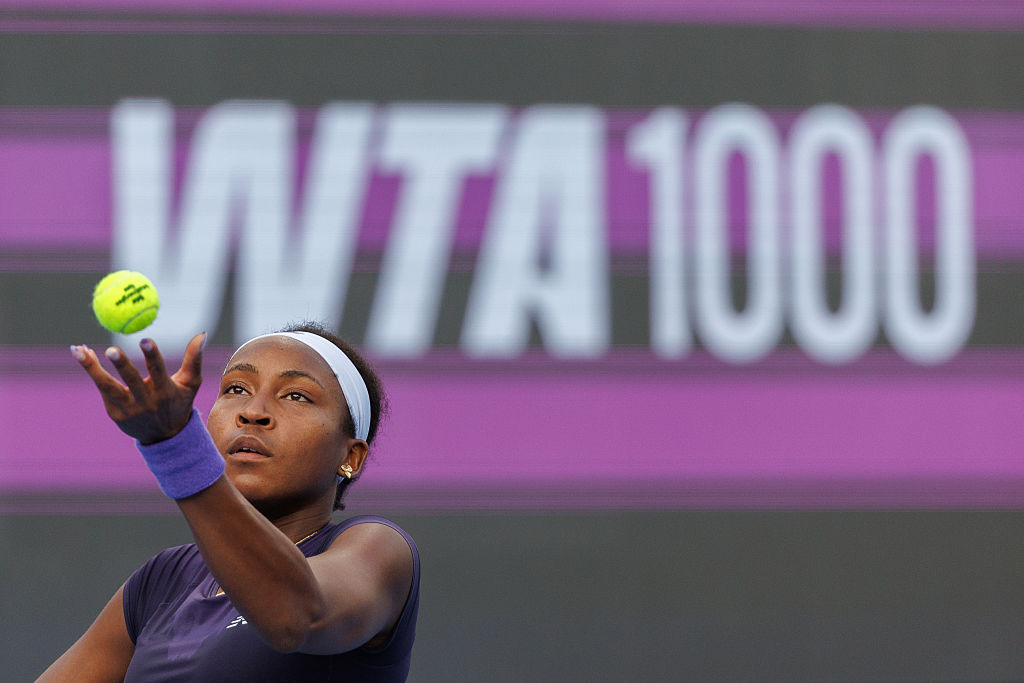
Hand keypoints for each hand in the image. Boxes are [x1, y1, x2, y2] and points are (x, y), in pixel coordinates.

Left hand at [71, 332, 206, 444]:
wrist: (164, 437)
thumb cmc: (179, 402)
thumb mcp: (190, 383)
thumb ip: (194, 359)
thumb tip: (201, 334)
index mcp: (165, 392)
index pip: (158, 371)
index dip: (152, 356)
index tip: (145, 340)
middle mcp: (146, 402)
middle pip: (131, 381)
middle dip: (121, 365)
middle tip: (111, 350)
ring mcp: (128, 409)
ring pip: (108, 387)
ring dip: (91, 369)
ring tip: (78, 350)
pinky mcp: (114, 413)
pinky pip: (102, 389)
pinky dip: (92, 370)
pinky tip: (83, 354)